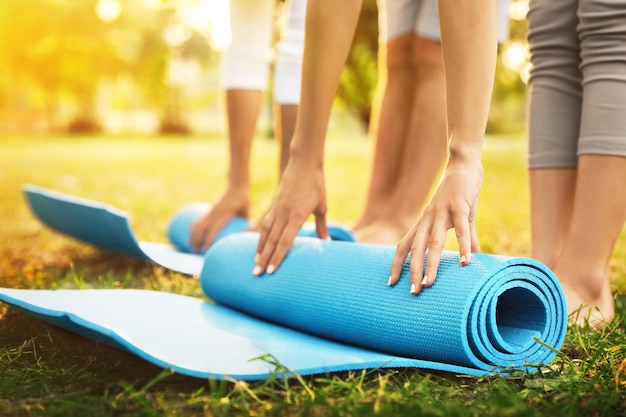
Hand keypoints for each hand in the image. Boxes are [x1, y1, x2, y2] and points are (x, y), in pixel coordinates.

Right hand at [189, 185, 248, 252]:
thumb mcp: (246, 211)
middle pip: (202, 229)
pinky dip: (193, 227)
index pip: (213, 230)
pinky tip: (190, 234)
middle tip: (195, 253)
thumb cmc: (243, 199)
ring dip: (192, 236)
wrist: (236, 185)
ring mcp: (211, 211)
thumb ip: (246, 223)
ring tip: (190, 247)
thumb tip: (247, 238)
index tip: (206, 251)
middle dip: (197, 241)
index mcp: (224, 215)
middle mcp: (215, 213)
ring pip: (198, 224)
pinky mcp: (209, 209)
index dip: (208, 241)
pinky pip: (199, 219)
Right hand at [253, 157, 328, 274]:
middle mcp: (283, 213)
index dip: (278, 256)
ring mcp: (276, 208)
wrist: (303, 163)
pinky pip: (264, 224)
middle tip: (257, 274)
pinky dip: (260, 237)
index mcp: (296, 215)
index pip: (285, 240)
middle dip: (264, 259)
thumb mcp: (322, 206)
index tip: (272, 270)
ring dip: (259, 250)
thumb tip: (326, 242)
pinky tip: (258, 247)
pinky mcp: (273, 205)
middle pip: (272, 240)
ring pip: (265, 233)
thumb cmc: (316, 184)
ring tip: (254, 264)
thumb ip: (321, 226)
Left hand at [388, 157, 482, 293]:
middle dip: (411, 270)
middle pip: (414, 247)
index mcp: (424, 221)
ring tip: (429, 283)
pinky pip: (461, 229)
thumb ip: (466, 238)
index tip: (391, 282)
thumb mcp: (461, 217)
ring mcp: (442, 212)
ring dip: (431, 264)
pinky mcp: (460, 206)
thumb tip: (473, 257)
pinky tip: (467, 262)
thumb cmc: (460, 193)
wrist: (463, 164)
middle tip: (412, 292)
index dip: (397, 263)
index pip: (404, 245)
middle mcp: (428, 218)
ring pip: (433, 242)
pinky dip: (463, 246)